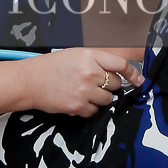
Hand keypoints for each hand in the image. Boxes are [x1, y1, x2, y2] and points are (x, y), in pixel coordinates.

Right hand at [21, 47, 143, 116]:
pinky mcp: (78, 106)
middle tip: (92, 84)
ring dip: (100, 99)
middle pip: (115, 85)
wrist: (29, 81)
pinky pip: (95, 111)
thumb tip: (121, 75)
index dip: (133, 73)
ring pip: (107, 100)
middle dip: (108, 86)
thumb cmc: (51, 67)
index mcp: (89, 56)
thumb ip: (97, 62)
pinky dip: (88, 109)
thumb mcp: (75, 55)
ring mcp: (84, 91)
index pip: (120, 64)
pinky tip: (76, 100)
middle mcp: (89, 72)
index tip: (139, 80)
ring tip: (83, 92)